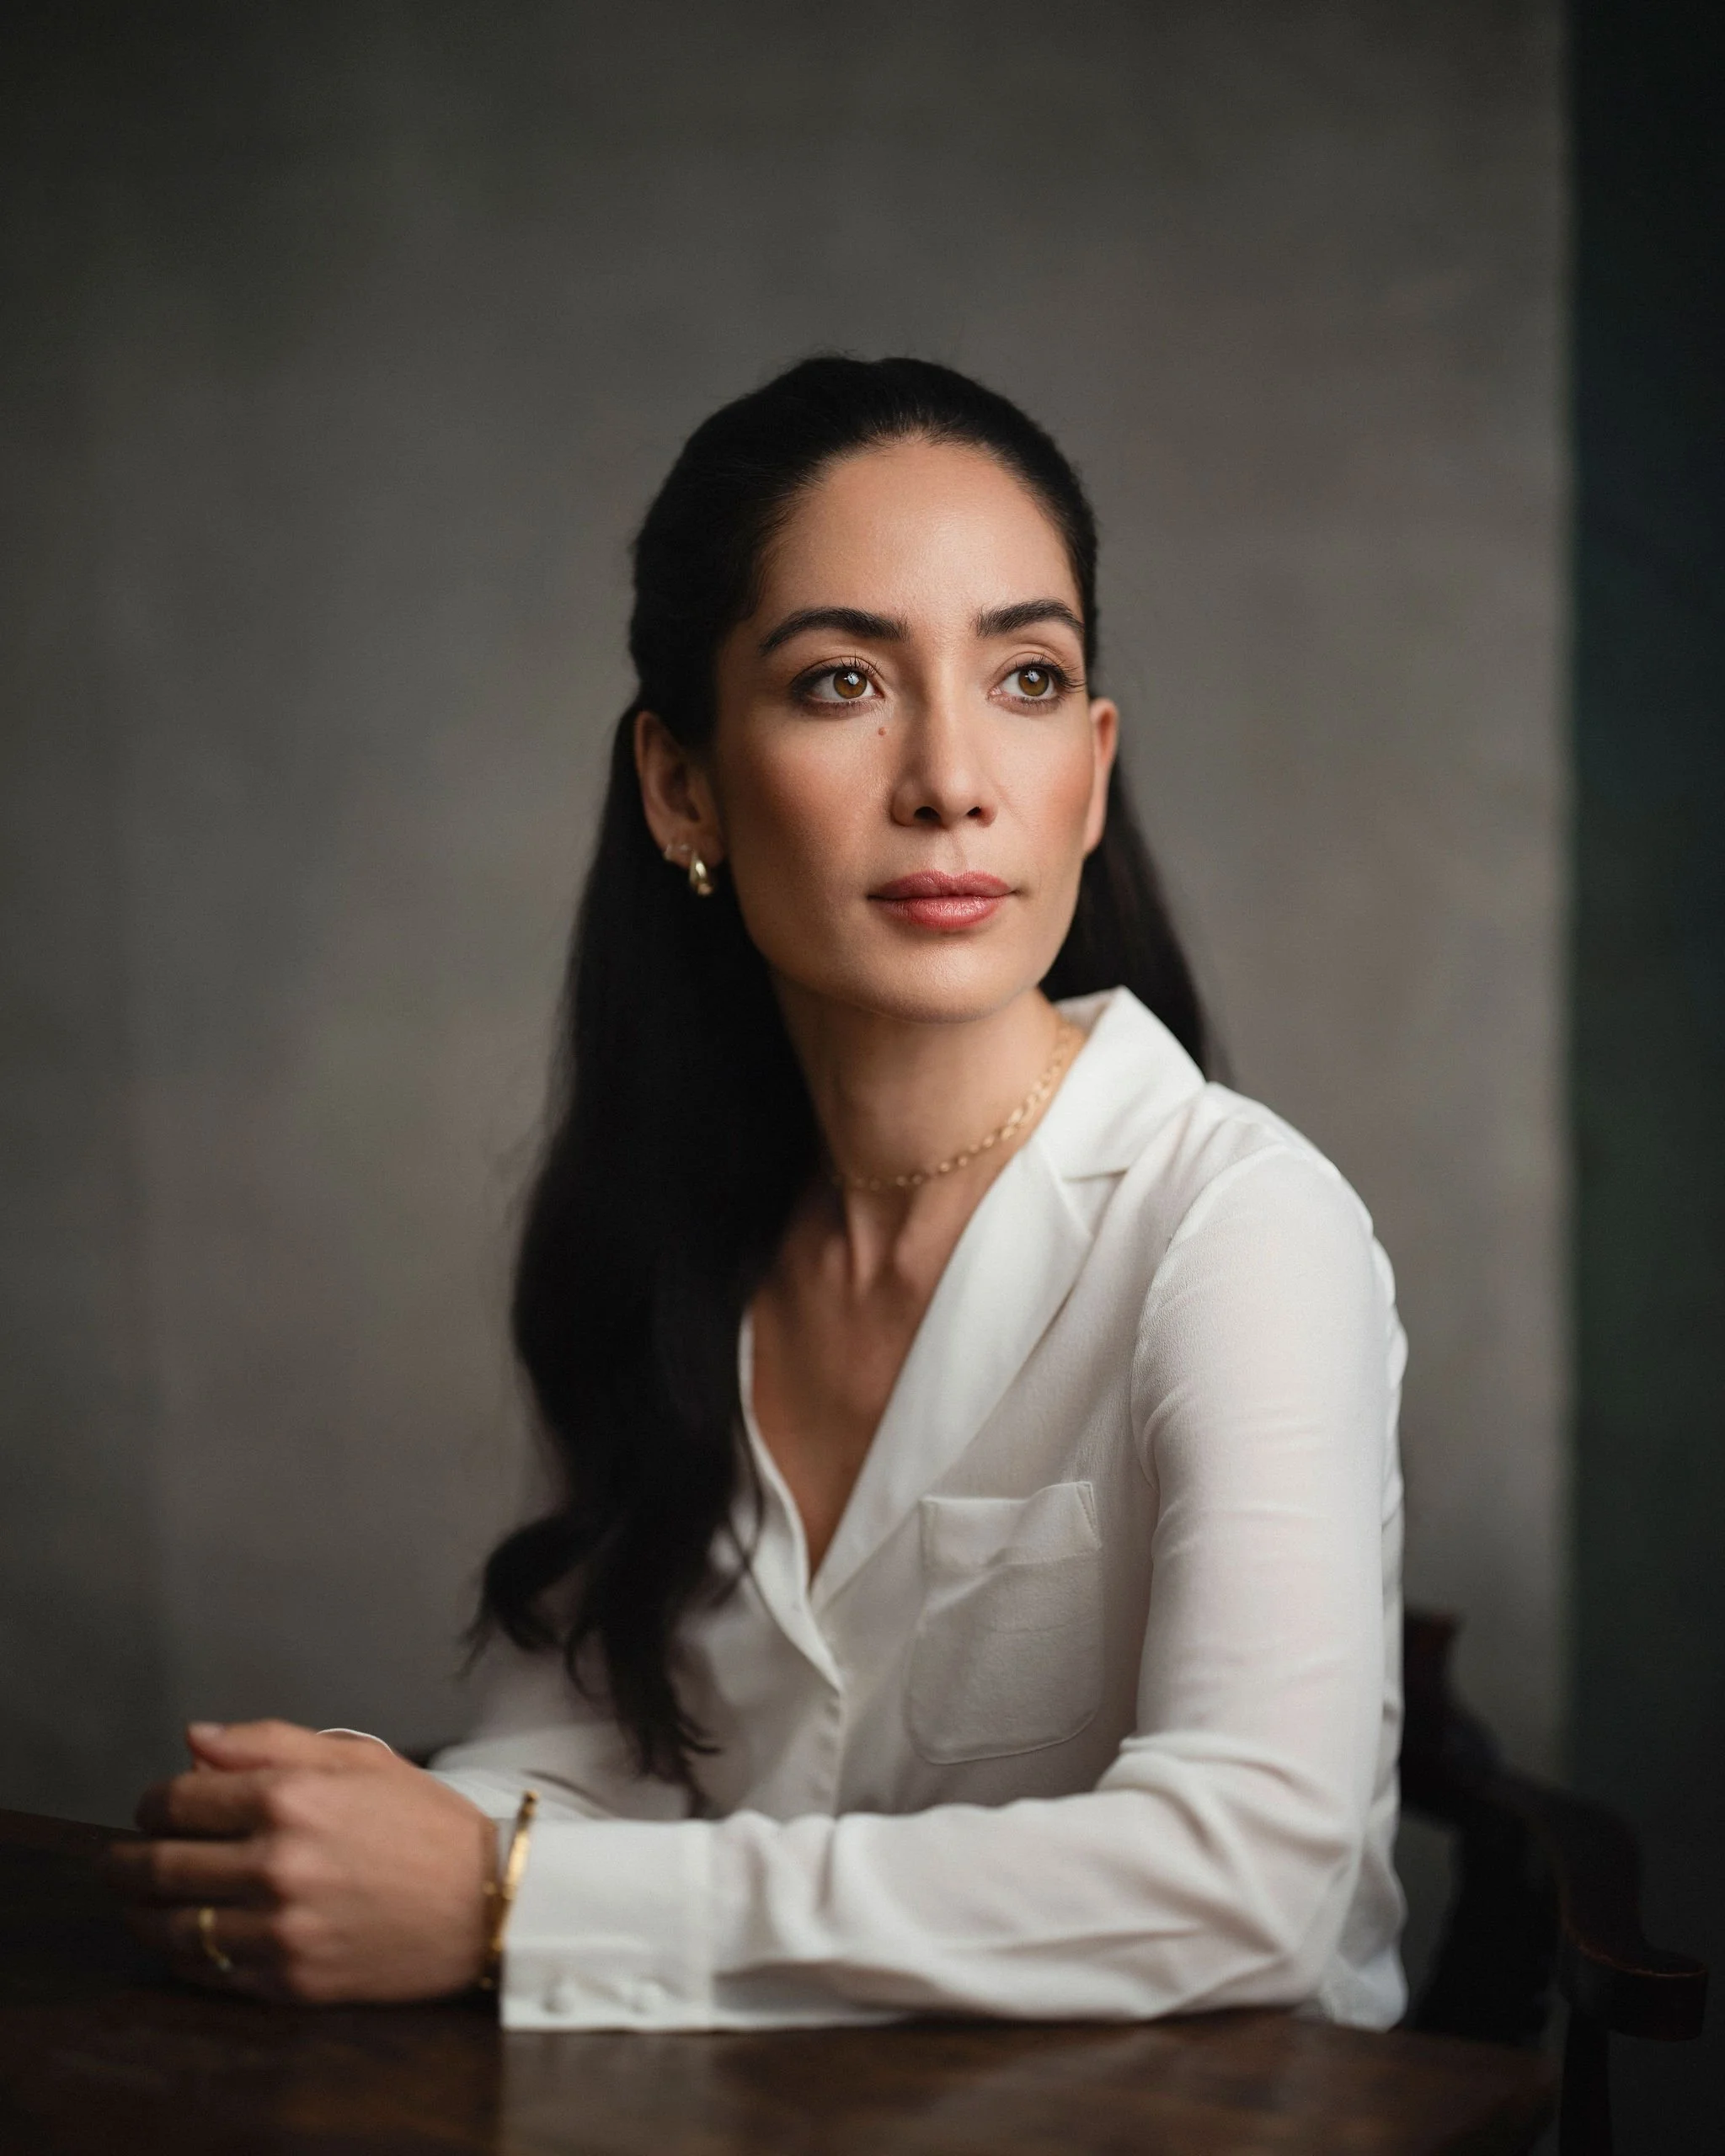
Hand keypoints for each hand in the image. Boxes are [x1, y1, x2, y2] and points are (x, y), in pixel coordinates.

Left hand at [103, 1721, 496, 2002]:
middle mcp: (277, 1863)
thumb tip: (193, 1738)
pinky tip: (185, 1938)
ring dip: (140, 1913)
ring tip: (139, 1903)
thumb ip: (268, 1743)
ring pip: (170, 1926)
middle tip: (118, 1860)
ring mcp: (280, 1929)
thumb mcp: (358, 1759)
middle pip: (157, 1866)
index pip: (177, 1800)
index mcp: (292, 1798)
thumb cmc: (423, 1824)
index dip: (152, 1803)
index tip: (154, 1809)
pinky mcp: (289, 1981)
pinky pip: (205, 1972)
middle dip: (124, 1861)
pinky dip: (181, 1955)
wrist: (485, 1903)